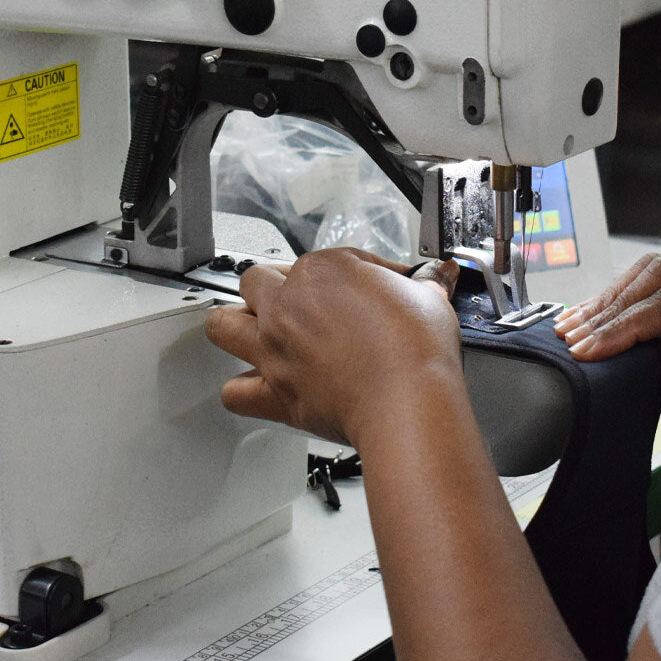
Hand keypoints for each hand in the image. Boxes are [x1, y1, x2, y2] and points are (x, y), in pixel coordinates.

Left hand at [205, 249, 461, 447]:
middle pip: (258, 280)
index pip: (331, 260)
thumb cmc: (416, 349)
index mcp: (325, 270)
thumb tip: (437, 274)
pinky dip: (243, 390)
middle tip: (303, 303)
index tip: (376, 290)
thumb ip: (428, 282)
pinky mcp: (273, 392)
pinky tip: (261, 386)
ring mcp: (274, 347)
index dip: (357, 274)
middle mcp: (289, 304)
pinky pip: (234, 392)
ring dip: (237, 325)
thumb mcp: (431, 299)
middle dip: (276, 287)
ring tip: (258, 332)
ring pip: (223, 324)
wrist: (407, 401)